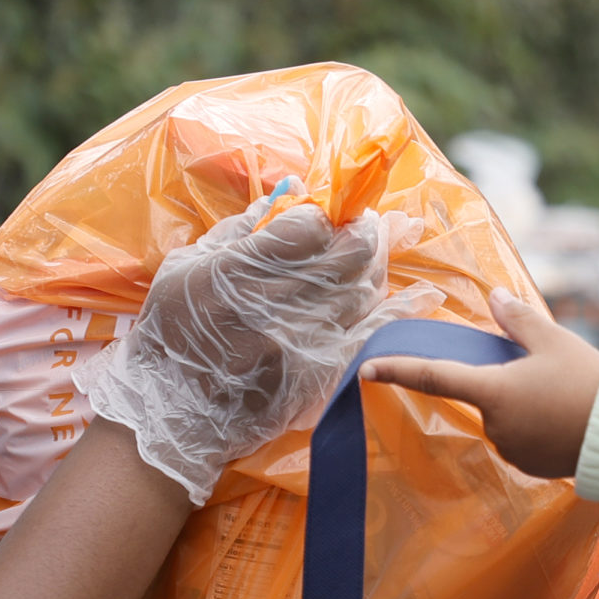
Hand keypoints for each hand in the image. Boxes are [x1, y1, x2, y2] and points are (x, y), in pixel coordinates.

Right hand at [76, 195, 439, 503]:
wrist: (172, 409)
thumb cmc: (172, 330)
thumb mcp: (186, 265)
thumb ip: (240, 225)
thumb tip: (291, 188)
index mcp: (236, 272)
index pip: (307, 228)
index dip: (326, 215)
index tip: (329, 215)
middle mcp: (273, 306)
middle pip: (346, 256)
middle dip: (366, 232)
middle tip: (369, 223)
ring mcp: (299, 343)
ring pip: (364, 292)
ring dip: (377, 267)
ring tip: (377, 253)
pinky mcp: (316, 375)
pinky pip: (370, 337)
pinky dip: (400, 314)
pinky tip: (426, 296)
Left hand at [362, 288, 598, 480]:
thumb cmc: (588, 383)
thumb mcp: (554, 341)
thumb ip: (519, 319)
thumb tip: (494, 296)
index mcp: (493, 390)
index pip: (433, 378)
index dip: (397, 372)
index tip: (366, 371)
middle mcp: (494, 424)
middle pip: (483, 396)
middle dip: (505, 383)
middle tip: (546, 374)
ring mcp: (511, 449)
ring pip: (503, 419)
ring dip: (522, 406)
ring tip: (563, 398)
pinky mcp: (529, 467)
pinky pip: (520, 440)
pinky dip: (535, 428)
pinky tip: (564, 420)